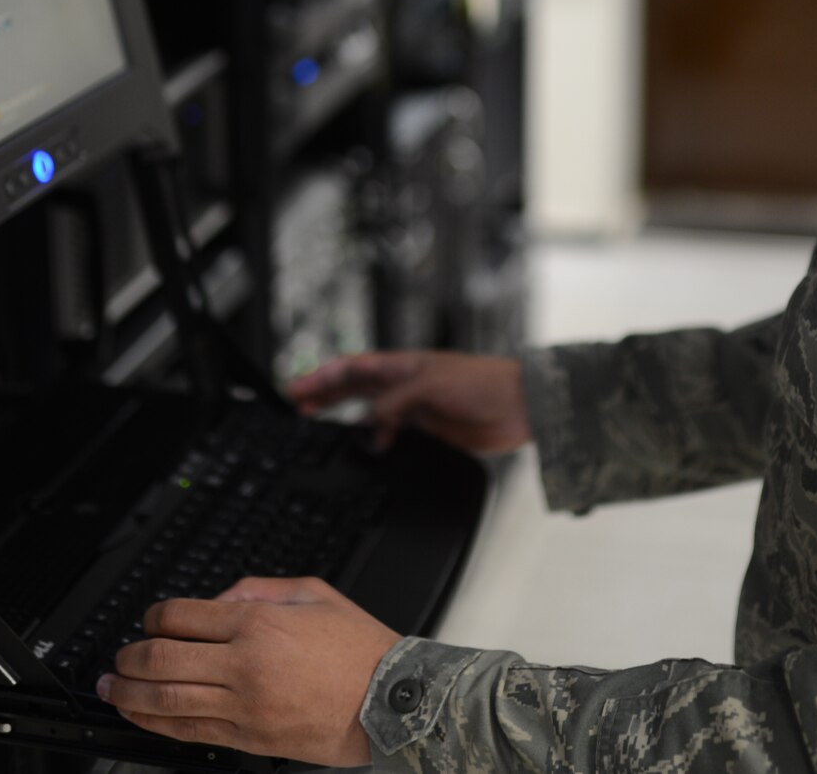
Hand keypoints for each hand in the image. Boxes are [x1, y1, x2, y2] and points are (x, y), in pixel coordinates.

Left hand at [99, 577, 401, 766]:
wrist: (391, 700)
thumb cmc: (359, 648)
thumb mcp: (312, 594)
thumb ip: (258, 589)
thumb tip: (217, 600)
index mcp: (259, 622)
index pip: (182, 616)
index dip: (153, 617)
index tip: (149, 621)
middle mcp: (245, 663)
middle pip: (163, 658)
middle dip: (130, 657)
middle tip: (119, 657)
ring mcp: (245, 705)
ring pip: (167, 699)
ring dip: (129, 693)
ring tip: (112, 688)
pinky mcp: (250, 738)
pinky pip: (190, 732)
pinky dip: (157, 724)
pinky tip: (140, 716)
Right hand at [286, 350, 530, 452]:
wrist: (522, 407)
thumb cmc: (484, 383)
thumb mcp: (431, 386)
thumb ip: (394, 404)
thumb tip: (366, 425)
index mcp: (404, 365)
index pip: (353, 368)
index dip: (323, 376)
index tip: (296, 388)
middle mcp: (406, 386)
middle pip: (354, 390)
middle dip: (324, 397)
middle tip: (295, 409)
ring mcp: (416, 410)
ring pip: (370, 415)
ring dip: (346, 422)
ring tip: (319, 433)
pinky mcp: (430, 434)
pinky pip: (393, 438)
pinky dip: (376, 444)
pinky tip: (366, 451)